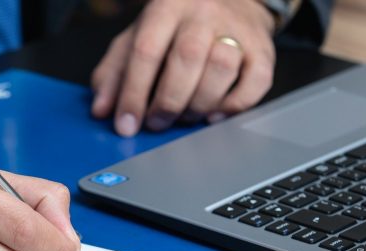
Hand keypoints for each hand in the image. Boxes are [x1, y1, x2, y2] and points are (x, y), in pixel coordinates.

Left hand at [91, 0, 276, 135]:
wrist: (231, 0)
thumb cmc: (177, 24)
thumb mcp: (138, 36)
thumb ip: (114, 71)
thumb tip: (102, 109)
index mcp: (166, 6)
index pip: (146, 50)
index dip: (133, 93)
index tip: (126, 124)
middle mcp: (204, 13)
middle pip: (187, 58)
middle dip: (168, 101)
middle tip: (157, 123)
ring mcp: (237, 29)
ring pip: (221, 67)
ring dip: (199, 103)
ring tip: (184, 116)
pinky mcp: (263, 49)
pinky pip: (256, 82)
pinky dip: (234, 106)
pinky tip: (215, 114)